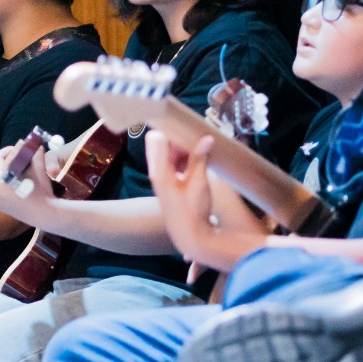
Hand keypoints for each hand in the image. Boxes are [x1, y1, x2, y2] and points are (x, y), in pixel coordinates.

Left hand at [0, 140, 54, 226]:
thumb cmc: (42, 192)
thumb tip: (35, 144)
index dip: (7, 150)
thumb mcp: (39, 171)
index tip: (18, 149)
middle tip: (13, 161)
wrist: (46, 215)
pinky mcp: (0, 206)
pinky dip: (0, 184)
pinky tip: (14, 182)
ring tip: (13, 171)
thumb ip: (35, 155)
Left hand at [145, 131, 214, 259]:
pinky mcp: (171, 184)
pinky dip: (184, 158)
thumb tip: (206, 138)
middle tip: (195, 135)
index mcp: (159, 171)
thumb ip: (200, 158)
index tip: (184, 124)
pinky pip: (174, 163)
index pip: (156, 139)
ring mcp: (163, 178)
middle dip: (177, 137)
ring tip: (201, 145)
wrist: (190, 237)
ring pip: (169, 153)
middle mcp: (158, 173)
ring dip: (182, 148)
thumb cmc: (192, 211)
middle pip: (161, 144)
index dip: (169, 129)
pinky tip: (199, 158)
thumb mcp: (198, 182)